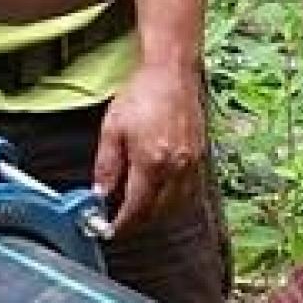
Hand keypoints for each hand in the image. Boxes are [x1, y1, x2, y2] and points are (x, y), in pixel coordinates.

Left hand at [94, 63, 206, 230]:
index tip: (111, 230)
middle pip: (158, 212)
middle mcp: (176, 168)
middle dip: (138, 221)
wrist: (172, 72)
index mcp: (152, 163)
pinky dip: (173, 200)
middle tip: (121, 221)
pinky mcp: (201, 157)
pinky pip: (189, 191)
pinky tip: (160, 193)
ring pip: (176, 205)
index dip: (123, 224)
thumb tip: (101, 194)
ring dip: (156, 213)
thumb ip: (106, 166)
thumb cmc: (142, 94)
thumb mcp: (112, 129)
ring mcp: (192, 164)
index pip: (137, 208)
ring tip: (139, 209)